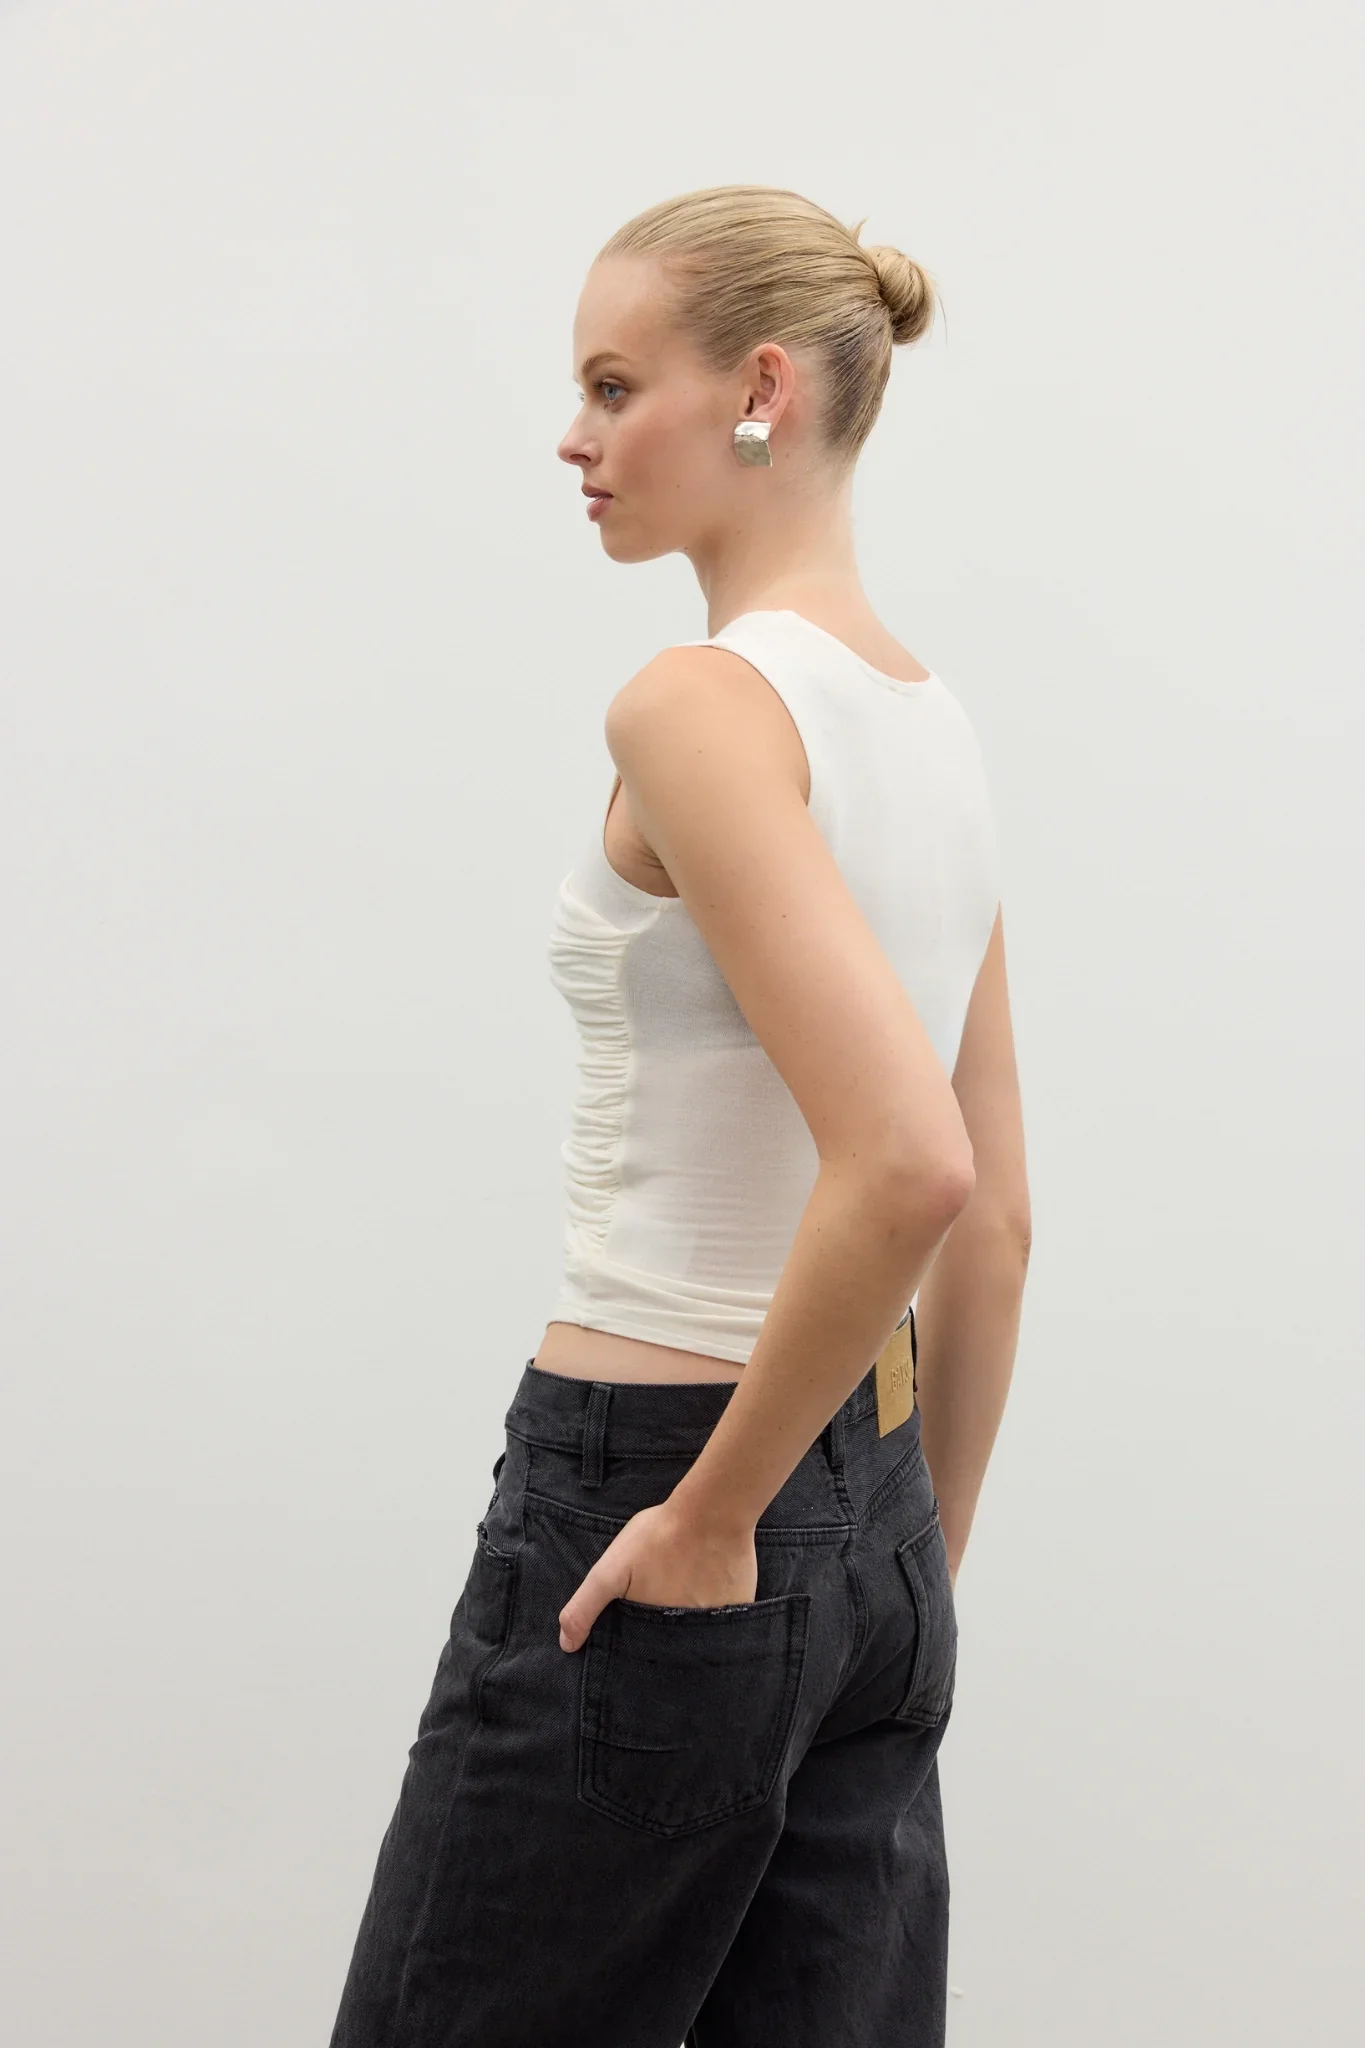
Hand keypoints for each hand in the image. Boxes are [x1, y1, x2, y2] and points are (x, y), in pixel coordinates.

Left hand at [558, 1497, 758, 1652]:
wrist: (713, 1511)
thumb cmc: (659, 1536)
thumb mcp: (611, 1570)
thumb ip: (585, 1607)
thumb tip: (567, 1645)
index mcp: (658, 1631)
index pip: (646, 1652)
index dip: (639, 1642)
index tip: (637, 1625)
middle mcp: (691, 1636)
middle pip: (674, 1645)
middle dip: (665, 1633)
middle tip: (663, 1598)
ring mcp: (719, 1623)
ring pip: (699, 1631)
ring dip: (691, 1620)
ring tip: (685, 1590)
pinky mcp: (740, 1607)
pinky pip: (726, 1618)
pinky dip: (716, 1608)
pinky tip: (709, 1584)